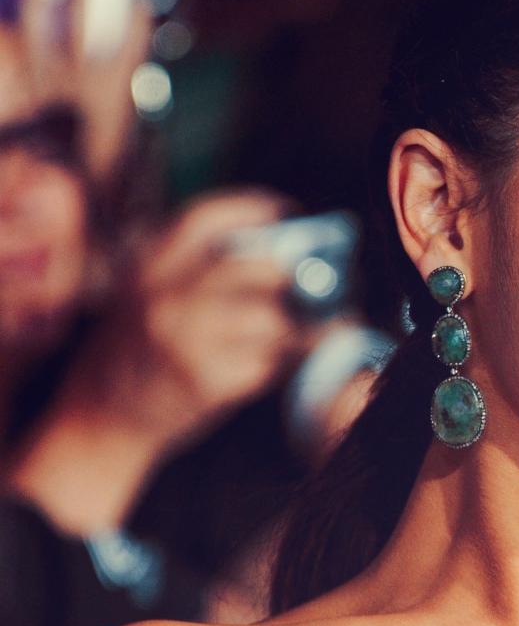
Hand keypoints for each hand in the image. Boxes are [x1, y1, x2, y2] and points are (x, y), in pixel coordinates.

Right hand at [113, 190, 308, 441]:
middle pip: (251, 266)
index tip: (288, 210)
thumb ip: (193, 268)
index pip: (203, 218)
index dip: (253, 208)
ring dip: (296, 327)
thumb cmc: (138, 350)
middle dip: (293, 272)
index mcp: (146, 267)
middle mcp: (162, 297)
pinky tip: (275, 363)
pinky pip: (267, 363)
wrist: (97, 417)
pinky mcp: (206, 382)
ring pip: (271, 319)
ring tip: (303, 331)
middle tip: (315, 280)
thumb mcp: (143, 294)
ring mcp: (183, 340)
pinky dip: (280, 363)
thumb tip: (280, 247)